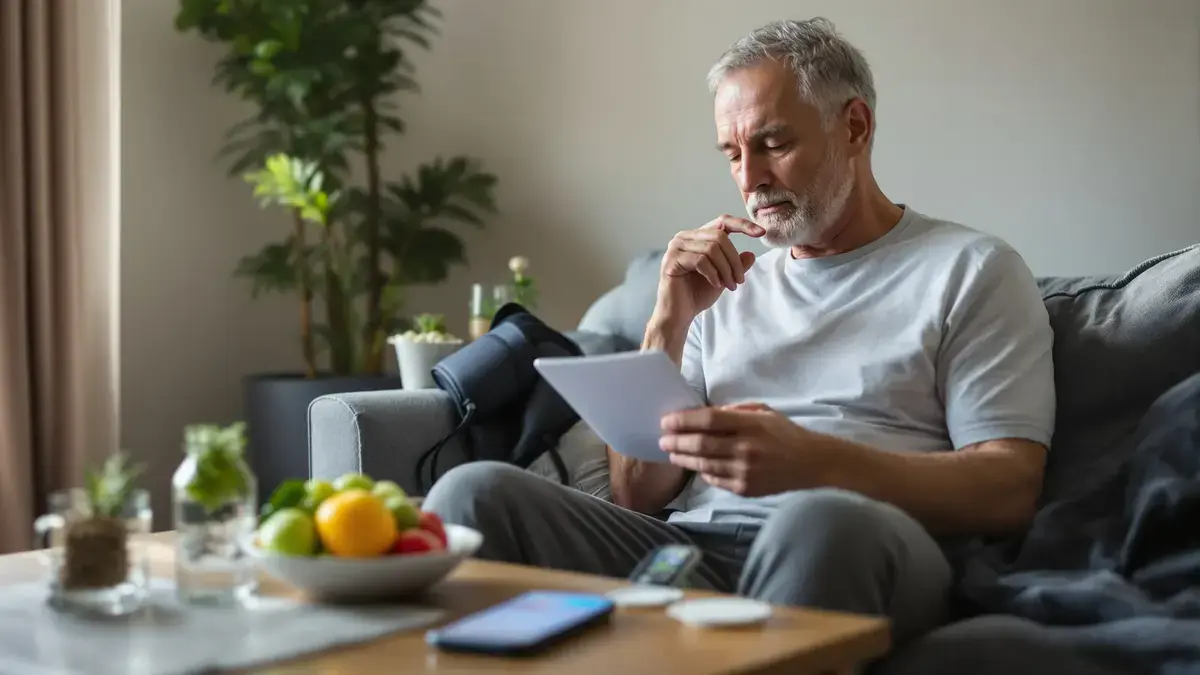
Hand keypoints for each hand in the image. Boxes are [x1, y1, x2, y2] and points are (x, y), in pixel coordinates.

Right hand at [654, 216, 763, 325]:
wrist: (679, 314)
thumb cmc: (697, 294)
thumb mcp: (724, 277)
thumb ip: (735, 265)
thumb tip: (751, 254)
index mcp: (697, 237)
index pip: (722, 222)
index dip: (743, 225)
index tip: (761, 233)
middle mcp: (685, 237)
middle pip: (719, 237)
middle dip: (734, 260)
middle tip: (739, 280)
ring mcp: (676, 247)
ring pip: (711, 249)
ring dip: (725, 269)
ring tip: (729, 285)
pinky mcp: (672, 260)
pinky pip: (700, 260)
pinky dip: (713, 273)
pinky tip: (715, 284)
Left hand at [659, 403, 830, 496]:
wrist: (812, 463)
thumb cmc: (786, 434)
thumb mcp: (764, 413)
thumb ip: (735, 412)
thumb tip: (705, 413)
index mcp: (751, 425)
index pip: (709, 420)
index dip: (684, 420)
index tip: (666, 421)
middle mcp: (746, 448)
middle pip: (701, 444)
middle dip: (677, 441)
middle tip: (662, 439)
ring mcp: (745, 471)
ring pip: (704, 464)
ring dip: (683, 458)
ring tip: (671, 453)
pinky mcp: (745, 488)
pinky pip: (716, 480)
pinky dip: (702, 472)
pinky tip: (695, 466)